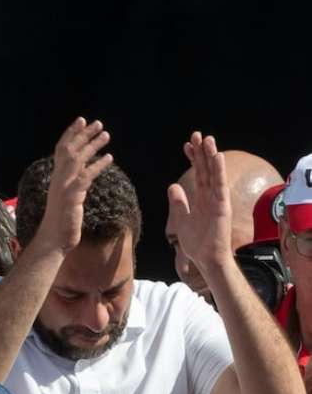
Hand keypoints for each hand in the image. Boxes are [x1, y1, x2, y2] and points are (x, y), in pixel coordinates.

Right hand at [40, 117, 112, 251]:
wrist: (54, 239)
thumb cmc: (62, 221)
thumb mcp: (67, 197)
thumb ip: (74, 183)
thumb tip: (84, 170)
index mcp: (56, 177)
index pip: (61, 149)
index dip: (71, 134)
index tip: (81, 121)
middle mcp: (58, 179)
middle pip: (69, 150)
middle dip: (83, 134)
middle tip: (98, 122)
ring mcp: (63, 187)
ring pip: (77, 159)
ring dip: (91, 145)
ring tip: (106, 134)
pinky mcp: (71, 197)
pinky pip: (85, 177)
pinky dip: (97, 165)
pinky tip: (109, 158)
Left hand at [167, 132, 231, 269]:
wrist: (205, 258)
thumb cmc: (196, 242)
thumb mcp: (181, 218)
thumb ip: (178, 202)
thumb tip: (173, 186)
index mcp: (202, 198)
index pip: (198, 173)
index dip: (193, 159)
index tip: (187, 145)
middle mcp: (211, 196)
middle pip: (206, 169)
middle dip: (201, 152)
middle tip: (196, 135)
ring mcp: (217, 200)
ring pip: (214, 174)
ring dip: (211, 156)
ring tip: (208, 139)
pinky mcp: (222, 207)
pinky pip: (220, 186)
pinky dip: (218, 171)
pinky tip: (217, 157)